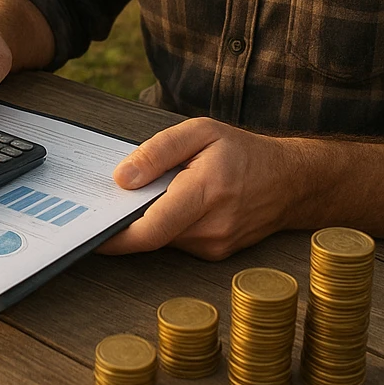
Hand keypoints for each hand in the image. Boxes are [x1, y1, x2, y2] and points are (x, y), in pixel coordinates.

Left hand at [98, 117, 292, 259]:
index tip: (92, 233)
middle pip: (152, 235)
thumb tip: (121, 178)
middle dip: (127, 219)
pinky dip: (167, 223)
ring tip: (149, 190)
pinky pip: (178, 240)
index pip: (152, 229)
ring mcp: (215, 245)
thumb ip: (157, 152)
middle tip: (107, 201)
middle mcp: (212, 228)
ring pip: (164, 238)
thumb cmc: (242, 151)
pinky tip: (172, 201)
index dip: (116, 237)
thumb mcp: (200, 132)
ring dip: (149, 219)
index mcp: (206, 192)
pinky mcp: (216, 253)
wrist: (292, 182)